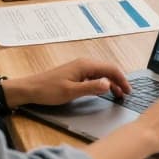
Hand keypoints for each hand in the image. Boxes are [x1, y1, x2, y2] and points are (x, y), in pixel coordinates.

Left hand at [10, 58, 131, 106]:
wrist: (30, 89)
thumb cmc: (48, 90)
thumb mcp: (71, 92)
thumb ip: (91, 87)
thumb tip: (108, 84)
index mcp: (85, 65)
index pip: (110, 69)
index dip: (122, 79)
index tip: (128, 91)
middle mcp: (84, 63)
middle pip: (108, 69)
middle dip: (119, 81)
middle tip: (125, 94)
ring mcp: (80, 68)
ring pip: (101, 73)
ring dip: (111, 82)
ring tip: (117, 94)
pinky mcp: (76, 73)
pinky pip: (94, 75)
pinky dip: (102, 83)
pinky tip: (103, 90)